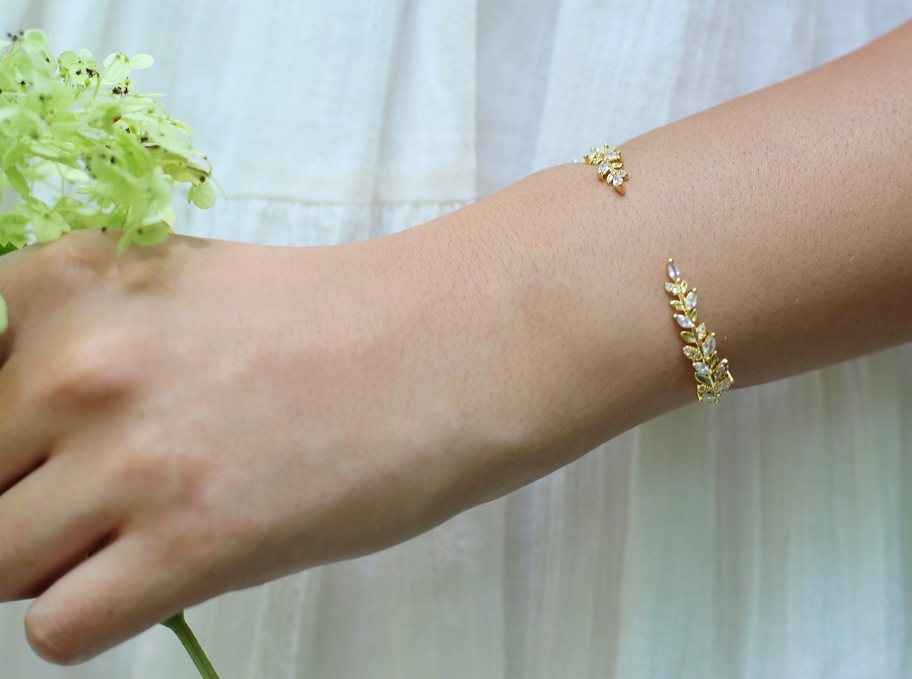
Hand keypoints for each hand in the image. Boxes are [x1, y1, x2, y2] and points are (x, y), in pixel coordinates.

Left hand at [0, 227, 510, 663]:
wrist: (443, 352)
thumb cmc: (323, 321)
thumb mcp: (173, 288)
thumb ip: (72, 337)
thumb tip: (10, 426)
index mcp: (65, 282)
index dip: (1, 434)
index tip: (40, 451)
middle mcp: (75, 364)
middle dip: (23, 497)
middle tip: (110, 491)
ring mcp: (130, 459)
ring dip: (57, 562)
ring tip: (139, 532)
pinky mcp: (190, 546)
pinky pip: (57, 631)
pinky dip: (96, 614)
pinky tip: (163, 573)